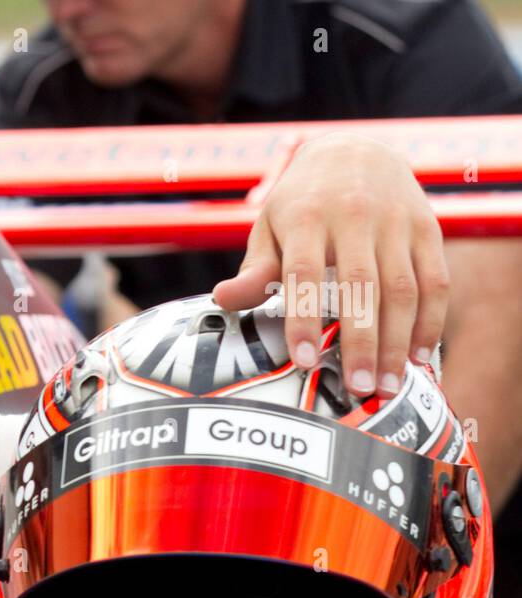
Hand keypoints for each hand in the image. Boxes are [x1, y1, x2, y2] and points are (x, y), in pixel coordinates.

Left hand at [212, 132, 449, 397]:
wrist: (355, 148)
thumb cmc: (302, 200)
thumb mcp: (270, 226)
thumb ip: (255, 268)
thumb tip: (223, 299)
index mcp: (307, 217)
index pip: (304, 274)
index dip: (304, 319)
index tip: (306, 360)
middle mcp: (355, 216)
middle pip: (361, 286)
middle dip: (362, 342)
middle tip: (359, 388)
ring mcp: (396, 222)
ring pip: (403, 288)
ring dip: (398, 341)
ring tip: (387, 384)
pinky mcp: (427, 228)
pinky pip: (436, 280)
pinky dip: (430, 321)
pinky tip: (418, 356)